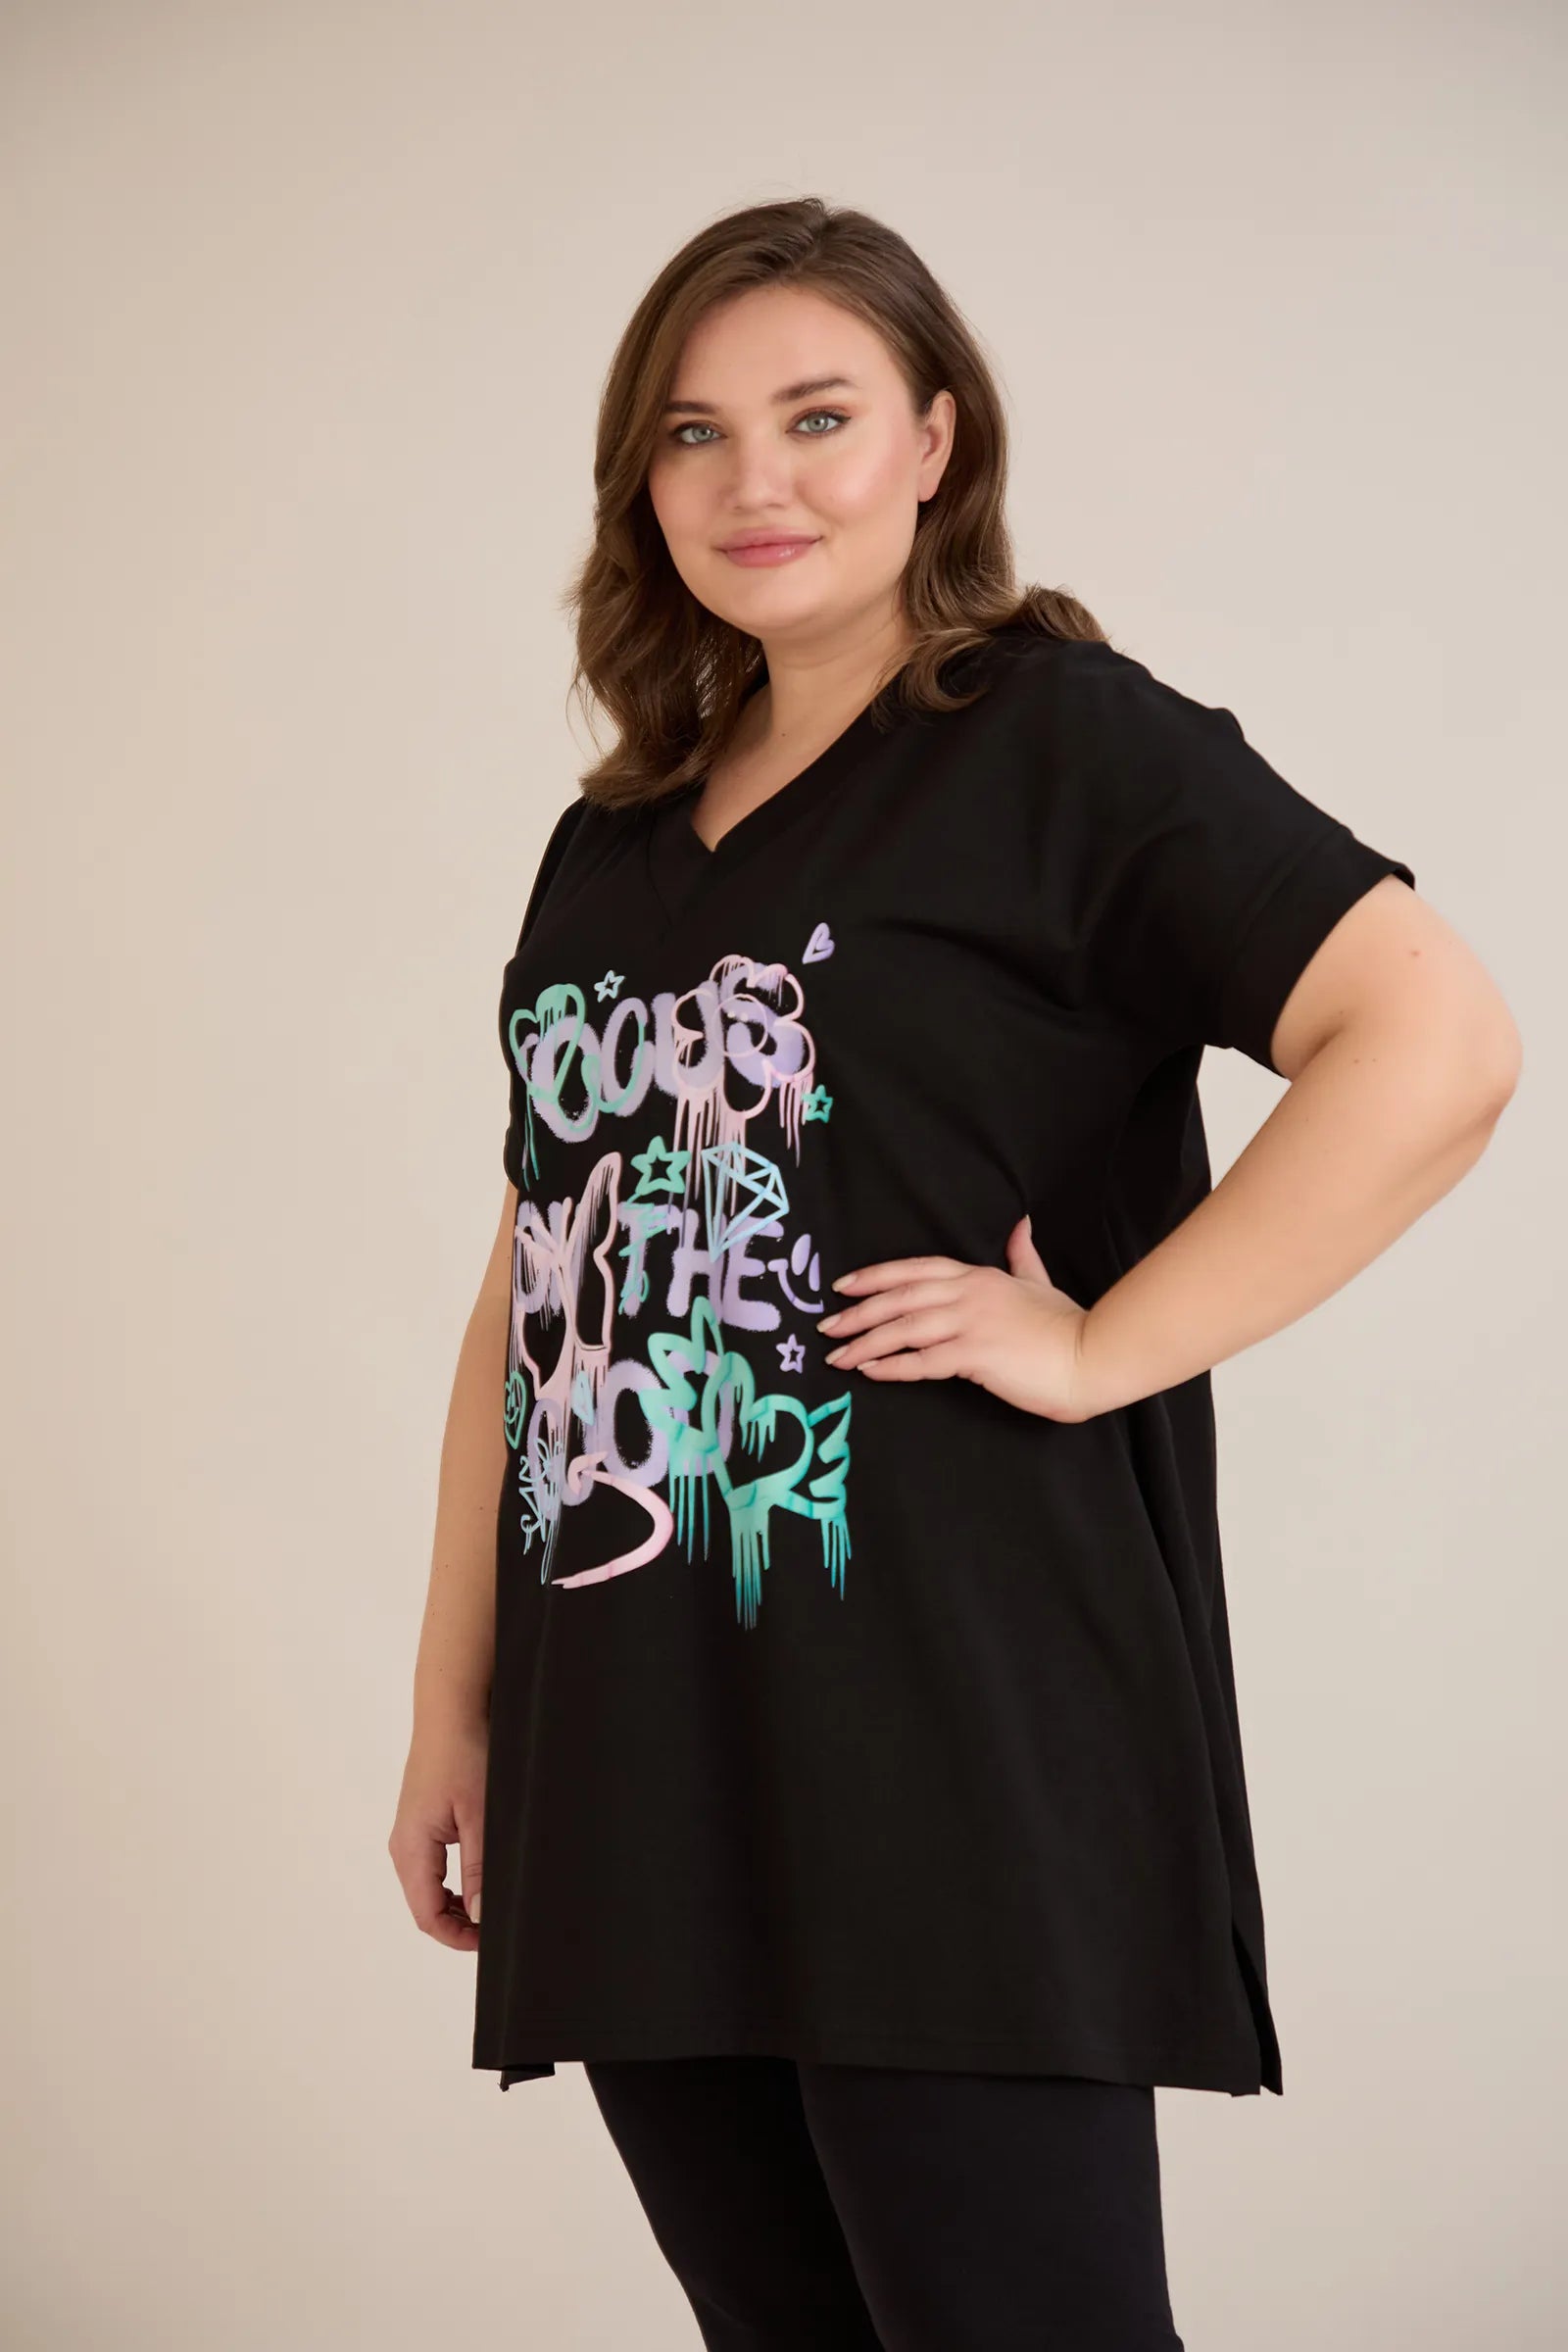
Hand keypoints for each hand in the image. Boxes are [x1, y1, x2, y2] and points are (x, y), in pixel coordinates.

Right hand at [388, 1718, 488, 1949]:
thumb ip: (479, 1868)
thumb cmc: (463, 1752)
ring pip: (430, 1887)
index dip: (458, 1937)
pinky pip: (433, 1865)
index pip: (427, 1916)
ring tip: (492, 1902)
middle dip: (458, 1924)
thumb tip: (480, 1915)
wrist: (451, 1708)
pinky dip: (454, 1880)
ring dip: (458, 1902)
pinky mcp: (422, 1820)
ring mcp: (411, 1832)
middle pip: (425, 1906)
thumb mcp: (480, 1815)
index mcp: (411, 1848)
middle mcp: (404, 1844)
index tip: (490, 1939)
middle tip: (495, 1925)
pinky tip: (479, 1874)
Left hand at [818, 1215, 1099, 1423]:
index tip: (842, 1286)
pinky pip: (923, 1361)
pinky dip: (892, 1366)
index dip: (875, 1277)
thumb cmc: (1064, 1325)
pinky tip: (869, 1372)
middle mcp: (968, 1294)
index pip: (914, 1269)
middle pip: (899, 1297)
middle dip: (858, 1312)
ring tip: (836, 1356)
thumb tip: (1020, 1224)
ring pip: (904, 1328)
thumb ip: (1022, 1254)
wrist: (1090, 1356)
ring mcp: (971, 1323)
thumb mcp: (1039, 1281)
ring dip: (865, 1342)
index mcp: (978, 1276)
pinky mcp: (976, 1355)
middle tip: (826, 1327)